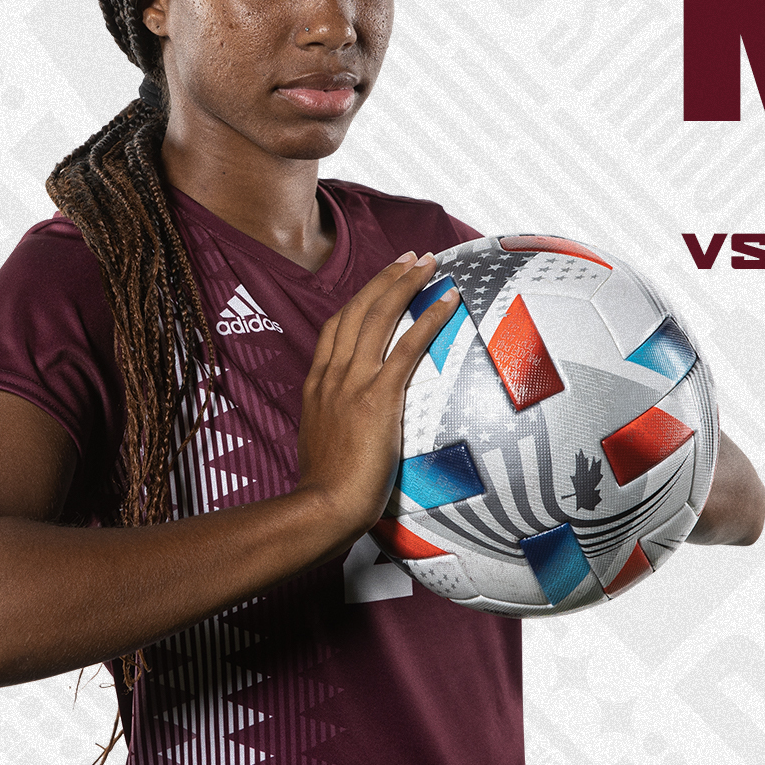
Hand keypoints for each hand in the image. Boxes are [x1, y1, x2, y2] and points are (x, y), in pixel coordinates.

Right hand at [296, 252, 459, 544]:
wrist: (321, 507)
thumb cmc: (327, 487)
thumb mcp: (326, 441)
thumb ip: (339, 419)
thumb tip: (357, 420)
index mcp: (317, 384)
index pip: (337, 327)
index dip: (360, 298)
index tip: (381, 280)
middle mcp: (332, 375)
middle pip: (357, 311)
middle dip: (386, 278)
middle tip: (411, 257)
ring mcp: (352, 384)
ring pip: (379, 318)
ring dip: (406, 284)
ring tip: (429, 263)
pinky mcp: (377, 398)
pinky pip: (407, 347)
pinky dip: (428, 317)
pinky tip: (447, 299)